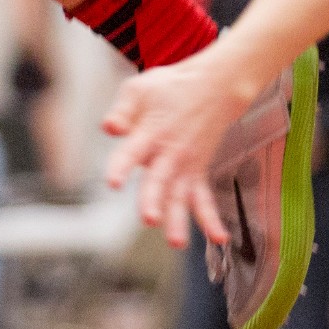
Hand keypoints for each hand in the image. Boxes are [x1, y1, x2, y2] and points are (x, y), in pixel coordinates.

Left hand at [102, 54, 256, 249]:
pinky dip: (212, 219)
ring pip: (180, 196)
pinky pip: (204, 199)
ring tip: (177, 242)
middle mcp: (169, 153)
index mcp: (150, 133)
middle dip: (154, 200)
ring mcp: (186, 165)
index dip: (121, 167)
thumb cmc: (172, 87)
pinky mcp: (197, 172)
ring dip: (179, 220)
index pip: (131, 153)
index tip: (113, 183)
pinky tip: (219, 239)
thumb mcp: (141, 88)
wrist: (215, 85)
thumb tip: (109, 127)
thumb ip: (123, 110)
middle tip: (150, 218)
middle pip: (159, 180)